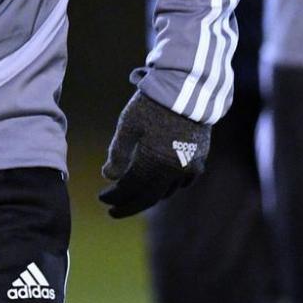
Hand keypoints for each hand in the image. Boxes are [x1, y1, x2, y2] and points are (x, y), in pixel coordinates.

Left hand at [98, 91, 208, 217]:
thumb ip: (118, 153)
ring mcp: (189, 167)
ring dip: (149, 197)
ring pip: (166, 191)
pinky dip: (168, 187)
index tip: (102, 199)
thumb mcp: (128, 126)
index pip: (130, 188)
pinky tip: (160, 185)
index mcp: (153, 163)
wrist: (187, 90)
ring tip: (134, 197)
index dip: (115, 196)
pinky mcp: (200, 159)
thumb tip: (109, 176)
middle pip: (149, 197)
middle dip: (129, 205)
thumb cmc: (152, 105)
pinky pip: (182, 181)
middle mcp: (173, 170)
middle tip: (113, 211)